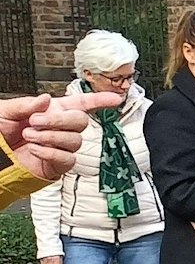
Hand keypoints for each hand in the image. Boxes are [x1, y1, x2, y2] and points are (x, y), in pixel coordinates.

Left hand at [0, 91, 120, 179]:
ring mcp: (61, 147)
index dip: (99, 101)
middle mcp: (59, 129)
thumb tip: (45, 100)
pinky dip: (51, 152)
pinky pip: (68, 158)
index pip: (80, 104)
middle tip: (36, 121)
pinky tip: (36, 149)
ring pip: (75, 140)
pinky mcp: (59, 165)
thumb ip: (25, 104)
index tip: (114, 99)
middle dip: (60, 120)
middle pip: (80, 121)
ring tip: (30, 136)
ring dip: (50, 137)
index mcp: (50, 112)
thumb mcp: (5, 110)